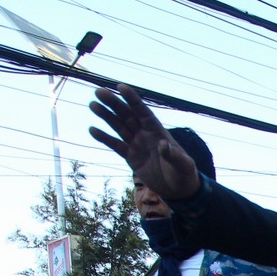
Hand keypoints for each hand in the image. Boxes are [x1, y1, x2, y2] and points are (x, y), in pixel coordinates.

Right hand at [88, 84, 201, 201]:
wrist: (178, 189)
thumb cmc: (184, 173)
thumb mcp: (182, 164)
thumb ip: (172, 154)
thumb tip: (163, 144)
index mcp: (158, 131)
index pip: (143, 112)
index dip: (132, 99)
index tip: (120, 86)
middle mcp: (145, 135)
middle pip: (127, 115)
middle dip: (114, 103)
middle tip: (99, 92)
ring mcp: (137, 145)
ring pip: (118, 127)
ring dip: (106, 116)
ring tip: (92, 105)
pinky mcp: (130, 157)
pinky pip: (115, 145)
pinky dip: (104, 138)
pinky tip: (92, 129)